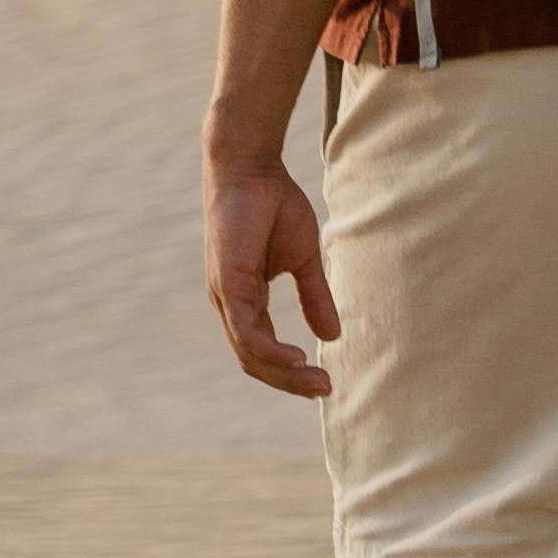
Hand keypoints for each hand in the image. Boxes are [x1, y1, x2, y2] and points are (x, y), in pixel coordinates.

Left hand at [204, 157, 341, 396]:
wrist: (250, 167)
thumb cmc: (272, 204)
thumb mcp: (303, 259)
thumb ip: (314, 296)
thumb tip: (332, 336)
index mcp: (245, 299)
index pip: (262, 350)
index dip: (290, 371)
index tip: (323, 382)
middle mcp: (229, 304)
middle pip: (254, 360)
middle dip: (289, 381)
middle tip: (324, 390)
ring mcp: (225, 296)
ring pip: (250, 353)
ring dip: (284, 373)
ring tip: (316, 383)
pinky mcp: (227, 284)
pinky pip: (247, 331)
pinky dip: (270, 351)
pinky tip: (296, 359)